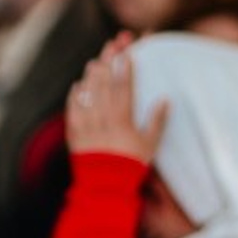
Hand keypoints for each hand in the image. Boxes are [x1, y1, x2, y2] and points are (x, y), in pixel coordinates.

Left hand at [64, 34, 167, 165]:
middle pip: (103, 87)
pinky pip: (72, 112)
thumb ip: (157, 122)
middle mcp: (102, 122)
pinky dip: (74, 97)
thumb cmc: (131, 166)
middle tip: (109, 48)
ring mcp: (86, 128)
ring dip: (90, 78)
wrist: (105, 189)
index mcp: (122, 122)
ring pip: (86, 96)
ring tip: (94, 63)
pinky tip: (78, 86)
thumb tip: (165, 100)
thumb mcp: (150, 145)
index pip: (123, 89)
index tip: (126, 54)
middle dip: (107, 64)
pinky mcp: (74, 136)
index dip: (124, 70)